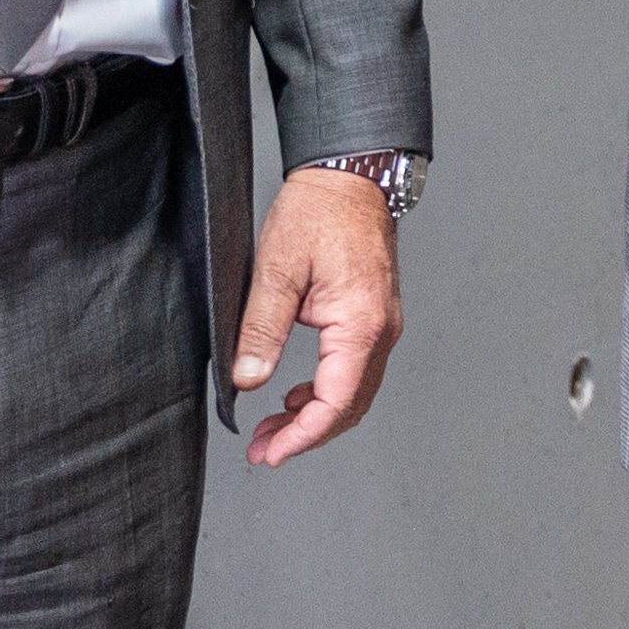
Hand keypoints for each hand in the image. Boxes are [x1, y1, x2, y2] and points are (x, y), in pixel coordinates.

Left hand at [230, 166, 404, 467]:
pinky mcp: (374, 317)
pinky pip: (356, 370)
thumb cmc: (317, 212)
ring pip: (355, 392)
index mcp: (360, 324)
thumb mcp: (276, 270)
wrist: (348, 176)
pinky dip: (327, 392)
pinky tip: (296, 395)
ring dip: (316, 417)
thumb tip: (247, 380)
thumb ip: (261, 330)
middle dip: (306, 435)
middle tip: (263, 450)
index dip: (301, 437)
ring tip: (273, 428)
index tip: (269, 452)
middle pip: (350, 406)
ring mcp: (382, 325)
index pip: (335, 402)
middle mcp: (381, 330)